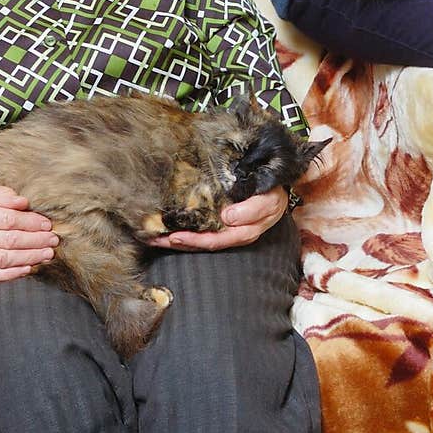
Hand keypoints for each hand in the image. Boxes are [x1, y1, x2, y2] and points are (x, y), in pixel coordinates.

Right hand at [0, 179, 58, 281]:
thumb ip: (2, 194)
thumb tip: (23, 203)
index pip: (7, 220)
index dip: (30, 223)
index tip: (46, 223)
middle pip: (8, 241)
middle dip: (35, 241)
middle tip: (53, 239)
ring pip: (3, 259)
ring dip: (29, 257)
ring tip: (47, 254)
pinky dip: (10, 274)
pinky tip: (27, 268)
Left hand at [160, 184, 288, 251]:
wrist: (277, 189)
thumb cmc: (273, 195)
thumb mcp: (270, 201)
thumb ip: (252, 210)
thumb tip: (227, 217)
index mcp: (242, 233)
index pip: (214, 240)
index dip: (193, 241)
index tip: (174, 236)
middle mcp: (231, 234)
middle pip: (201, 243)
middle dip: (177, 243)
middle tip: (155, 240)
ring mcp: (225, 229)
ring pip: (197, 238)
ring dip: (176, 239)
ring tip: (155, 237)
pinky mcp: (219, 221)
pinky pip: (199, 229)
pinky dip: (184, 229)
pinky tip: (169, 227)